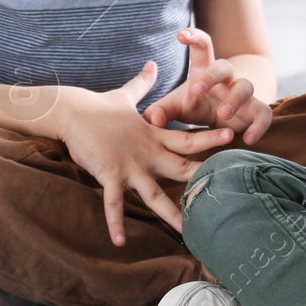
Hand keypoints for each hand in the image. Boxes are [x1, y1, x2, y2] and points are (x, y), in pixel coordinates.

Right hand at [49, 61, 233, 246]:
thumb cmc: (100, 105)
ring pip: (155, 194)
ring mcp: (129, 166)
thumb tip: (152, 63)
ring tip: (187, 231)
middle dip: (204, 180)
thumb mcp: (127, 94)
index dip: (211, 138)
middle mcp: (147, 152)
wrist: (73, 111)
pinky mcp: (109, 175)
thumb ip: (143, 82)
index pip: (189, 138)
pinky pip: (114, 203)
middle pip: (182, 168)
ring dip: (171, 214)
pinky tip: (120, 242)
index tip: (231, 137)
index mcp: (154, 135)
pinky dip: (116, 223)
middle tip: (227, 193)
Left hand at [142, 28, 273, 144]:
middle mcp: (226, 79)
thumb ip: (161, 112)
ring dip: (235, 99)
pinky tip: (248, 139)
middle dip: (211, 76)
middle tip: (196, 90)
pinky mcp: (255, 111)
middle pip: (223, 66)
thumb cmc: (196, 105)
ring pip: (246, 86)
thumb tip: (151, 119)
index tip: (180, 34)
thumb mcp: (177, 107)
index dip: (194, 37)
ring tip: (222, 115)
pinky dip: (259, 126)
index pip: (202, 48)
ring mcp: (243, 94)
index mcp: (205, 71)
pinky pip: (264, 114)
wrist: (224, 115)